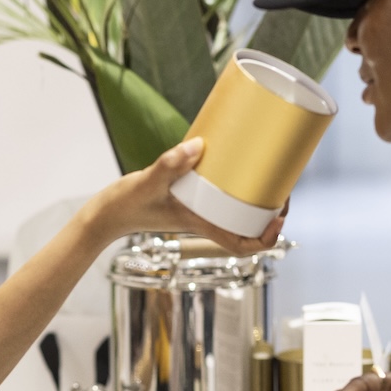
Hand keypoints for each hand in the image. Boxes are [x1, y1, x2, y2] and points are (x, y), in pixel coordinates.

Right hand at [85, 138, 284, 256]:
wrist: (106, 213)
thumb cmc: (125, 205)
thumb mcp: (148, 182)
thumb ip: (170, 165)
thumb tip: (199, 145)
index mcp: (200, 225)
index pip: (241, 245)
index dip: (267, 238)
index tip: (280, 218)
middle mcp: (203, 220)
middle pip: (247, 227)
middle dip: (271, 213)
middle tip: (284, 188)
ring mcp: (198, 210)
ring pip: (237, 212)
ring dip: (257, 200)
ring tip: (271, 176)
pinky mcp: (189, 198)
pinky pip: (220, 197)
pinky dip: (235, 185)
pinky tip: (237, 164)